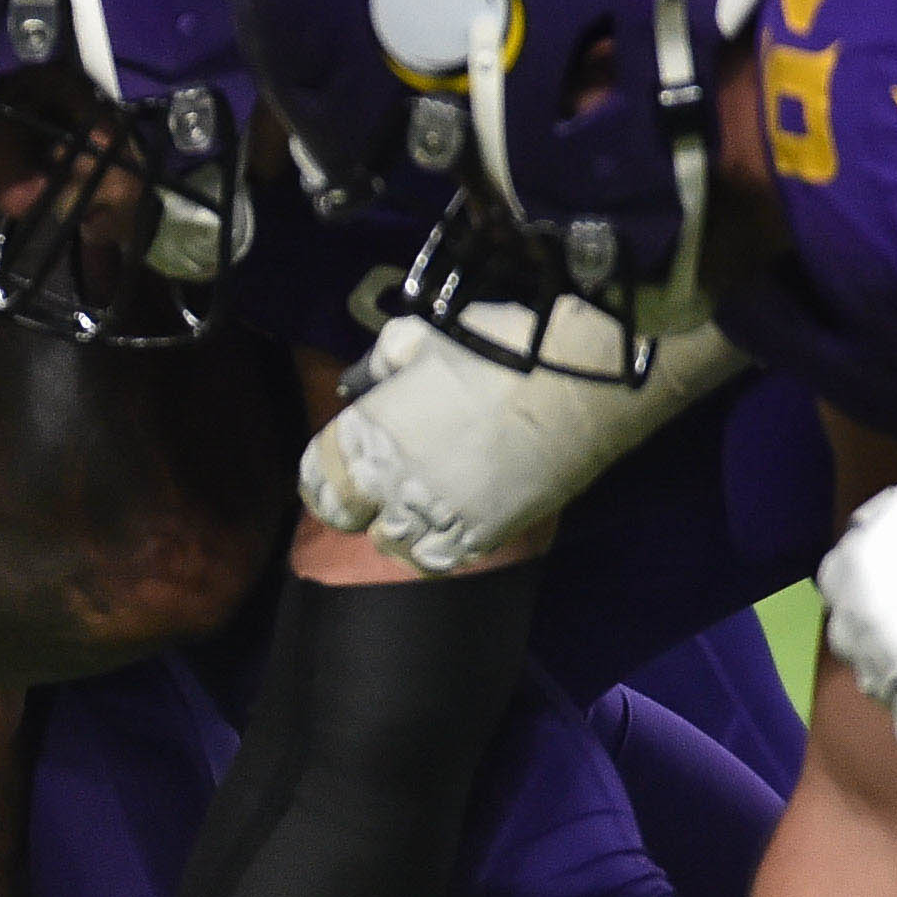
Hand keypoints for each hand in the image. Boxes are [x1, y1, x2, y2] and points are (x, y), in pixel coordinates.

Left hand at [297, 314, 736, 572]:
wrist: (580, 387)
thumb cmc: (498, 349)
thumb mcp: (423, 337)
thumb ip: (383, 363)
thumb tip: (362, 381)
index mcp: (368, 434)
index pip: (316, 481)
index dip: (325, 475)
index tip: (339, 468)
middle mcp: (392, 486)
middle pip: (351, 519)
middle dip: (361, 501)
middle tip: (384, 482)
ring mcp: (437, 519)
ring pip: (394, 546)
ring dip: (399, 526)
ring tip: (419, 503)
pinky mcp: (482, 540)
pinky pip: (442, 559)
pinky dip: (439, 544)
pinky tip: (452, 520)